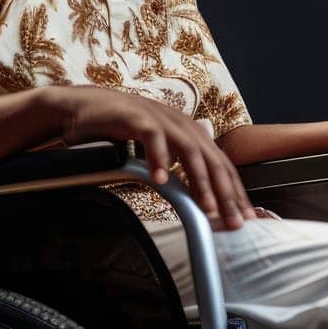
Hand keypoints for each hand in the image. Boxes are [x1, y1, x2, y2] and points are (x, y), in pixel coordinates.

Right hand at [43, 86, 257, 229]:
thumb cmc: (120, 129)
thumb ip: (178, 163)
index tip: (244, 218)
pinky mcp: (135, 115)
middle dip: (226, 192)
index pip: (220, 163)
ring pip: (189, 149)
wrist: (84, 107)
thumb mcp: (157, 148)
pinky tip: (161, 180)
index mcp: (188, 131)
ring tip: (207, 207)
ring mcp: (159, 117)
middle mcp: (180, 123)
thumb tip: (200, 191)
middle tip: (233, 221)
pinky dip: (159, 158)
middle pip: (212, 159)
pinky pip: (152, 137)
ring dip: (200, 180)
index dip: (234, 191)